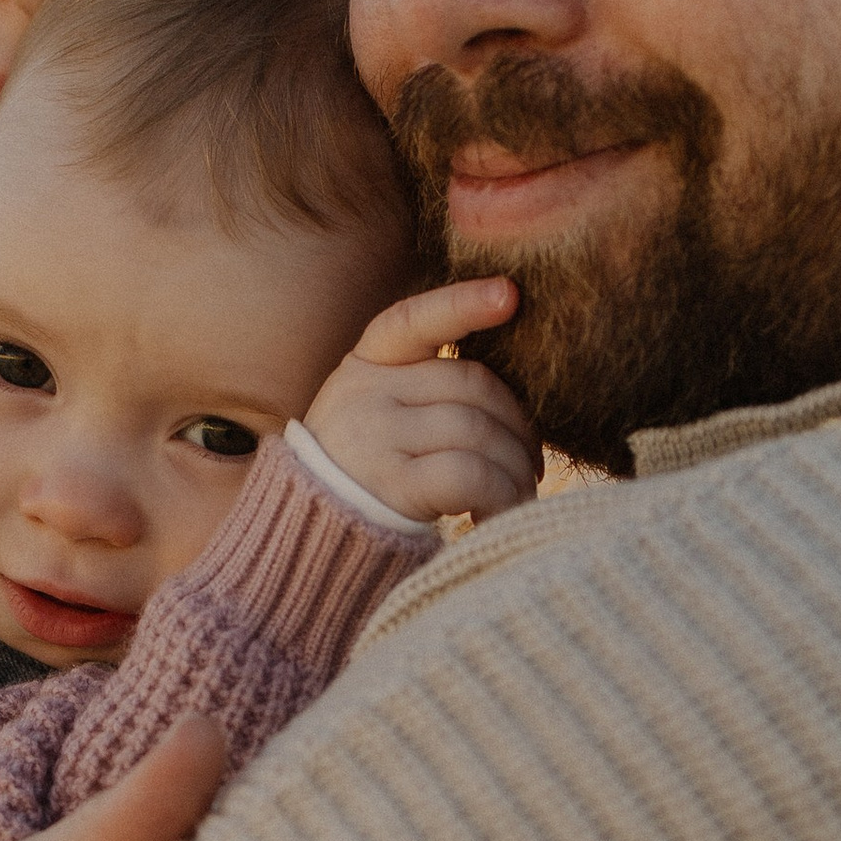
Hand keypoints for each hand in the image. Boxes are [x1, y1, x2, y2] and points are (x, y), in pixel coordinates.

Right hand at [304, 276, 539, 524]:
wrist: (308, 546)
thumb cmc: (361, 482)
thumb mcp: (377, 418)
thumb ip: (425, 392)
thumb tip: (511, 397)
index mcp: (365, 366)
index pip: (413, 321)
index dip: (463, 304)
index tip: (511, 294)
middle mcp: (365, 393)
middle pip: (471, 384)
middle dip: (518, 425)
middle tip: (532, 465)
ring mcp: (374, 437)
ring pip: (478, 430)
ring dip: (516, 468)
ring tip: (520, 496)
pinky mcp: (391, 485)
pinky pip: (470, 475)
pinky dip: (500, 497)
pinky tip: (494, 517)